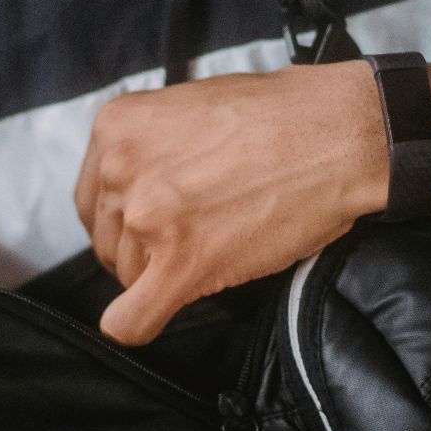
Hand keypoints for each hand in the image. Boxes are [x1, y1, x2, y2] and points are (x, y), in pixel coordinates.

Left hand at [74, 61, 388, 344]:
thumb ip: (151, 143)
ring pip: (125, 277)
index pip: (94, 197)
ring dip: (159, 277)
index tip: (154, 221)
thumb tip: (136, 183)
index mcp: (117, 127)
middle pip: (108, 238)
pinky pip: (132, 320)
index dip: (125, 216)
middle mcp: (121, 170)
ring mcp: (147, 219)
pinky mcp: (182, 264)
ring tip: (210, 252)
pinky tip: (159, 315)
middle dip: (142, 247)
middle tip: (190, 238)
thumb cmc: (281, 115)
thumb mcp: (188, 105)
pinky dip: (139, 325)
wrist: (336, 134)